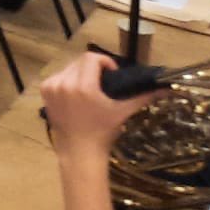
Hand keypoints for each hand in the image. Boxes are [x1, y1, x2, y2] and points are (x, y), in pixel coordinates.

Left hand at [41, 52, 160, 160]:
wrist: (79, 151)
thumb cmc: (103, 132)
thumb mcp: (122, 112)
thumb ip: (142, 97)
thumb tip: (165, 88)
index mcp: (83, 86)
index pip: (92, 58)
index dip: (105, 62)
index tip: (112, 74)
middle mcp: (64, 82)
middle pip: (80, 61)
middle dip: (93, 68)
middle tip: (103, 83)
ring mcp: (52, 86)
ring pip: (69, 68)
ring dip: (80, 73)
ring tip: (90, 88)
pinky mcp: (45, 91)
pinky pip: (58, 76)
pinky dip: (68, 80)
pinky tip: (75, 94)